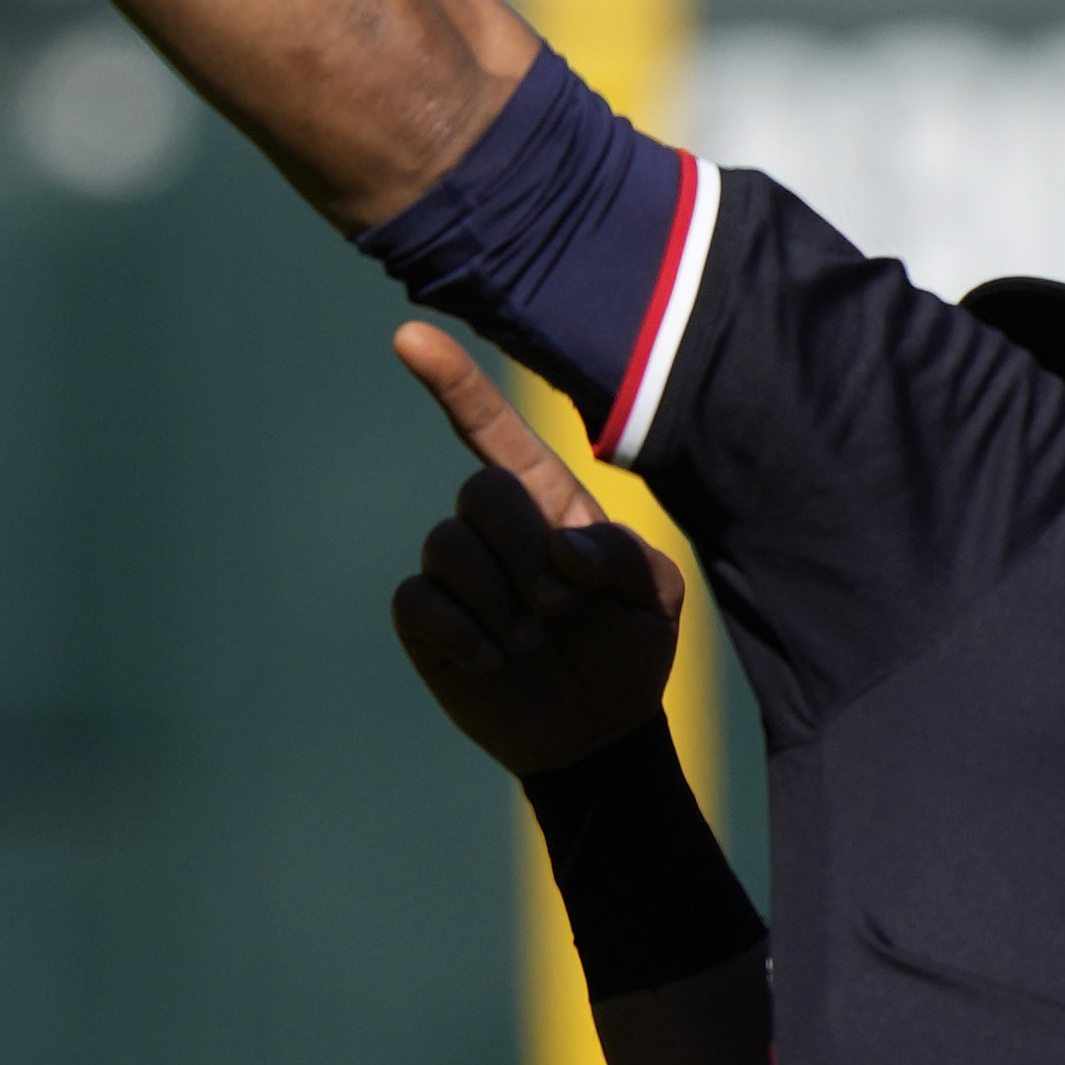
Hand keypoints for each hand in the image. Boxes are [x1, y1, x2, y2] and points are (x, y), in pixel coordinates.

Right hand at [381, 324, 689, 776]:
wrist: (599, 728)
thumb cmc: (630, 646)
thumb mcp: (655, 597)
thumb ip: (622, 558)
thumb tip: (558, 548)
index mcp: (549, 503)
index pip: (493, 431)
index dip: (453, 383)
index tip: (409, 336)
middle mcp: (495, 527)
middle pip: (480, 491)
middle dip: (521, 547)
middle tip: (557, 606)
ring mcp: (456, 572)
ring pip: (447, 545)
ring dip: (498, 596)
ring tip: (531, 639)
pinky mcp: (427, 620)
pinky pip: (419, 600)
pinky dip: (463, 631)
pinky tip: (496, 659)